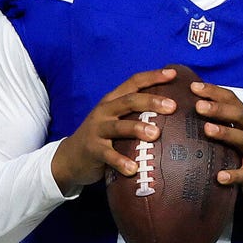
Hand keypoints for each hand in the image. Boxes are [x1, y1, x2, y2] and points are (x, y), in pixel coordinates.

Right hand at [51, 68, 176, 195]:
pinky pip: (108, 155)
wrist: (70, 157)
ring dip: (137, 128)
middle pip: (129, 101)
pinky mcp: (92, 150)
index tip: (173, 74)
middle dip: (151, 102)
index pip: (133, 83)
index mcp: (113, 100)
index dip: (152, 76)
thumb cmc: (102, 136)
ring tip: (155, 134)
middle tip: (172, 106)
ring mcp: (97, 130)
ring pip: (119, 126)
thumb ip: (135, 113)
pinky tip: (134, 168)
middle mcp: (105, 111)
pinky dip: (121, 161)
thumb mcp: (115, 119)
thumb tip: (171, 110)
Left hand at [193, 81, 242, 206]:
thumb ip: (222, 120)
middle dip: (219, 109)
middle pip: (239, 115)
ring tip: (207, 129)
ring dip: (225, 133)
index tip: (193, 87)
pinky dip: (234, 175)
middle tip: (198, 106)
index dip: (214, 91)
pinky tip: (219, 177)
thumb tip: (191, 106)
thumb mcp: (239, 132)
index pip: (231, 100)